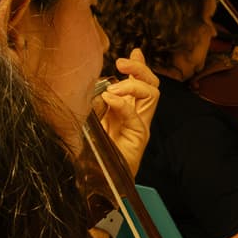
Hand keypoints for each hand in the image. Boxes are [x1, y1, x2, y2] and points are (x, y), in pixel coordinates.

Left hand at [97, 49, 160, 176]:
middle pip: (151, 85)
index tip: (134, 52)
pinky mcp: (137, 140)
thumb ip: (92, 103)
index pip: (138, 83)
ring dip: (134, 85)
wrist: (91, 185)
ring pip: (152, 95)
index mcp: (123, 110)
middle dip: (140, 69)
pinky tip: (110, 100)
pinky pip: (136, 118)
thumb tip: (97, 85)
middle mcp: (135, 116)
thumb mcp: (86, 120)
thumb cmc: (85, 154)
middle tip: (122, 63)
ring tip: (114, 88)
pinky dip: (123, 105)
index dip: (139, 67)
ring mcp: (138, 127)